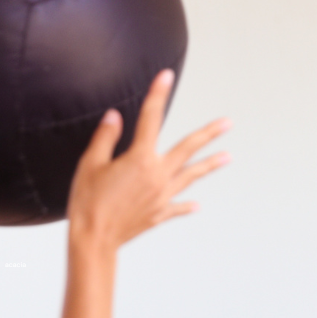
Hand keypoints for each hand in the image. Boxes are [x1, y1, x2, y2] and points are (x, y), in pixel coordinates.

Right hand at [67, 70, 229, 250]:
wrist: (94, 240)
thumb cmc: (88, 203)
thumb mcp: (91, 165)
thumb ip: (106, 138)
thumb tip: (115, 117)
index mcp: (140, 159)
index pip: (151, 118)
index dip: (158, 94)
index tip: (166, 77)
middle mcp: (157, 175)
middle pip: (188, 148)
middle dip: (209, 133)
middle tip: (227, 123)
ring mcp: (161, 196)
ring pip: (191, 176)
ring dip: (210, 165)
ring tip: (227, 157)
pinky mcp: (158, 214)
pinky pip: (177, 207)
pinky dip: (187, 205)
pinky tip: (196, 205)